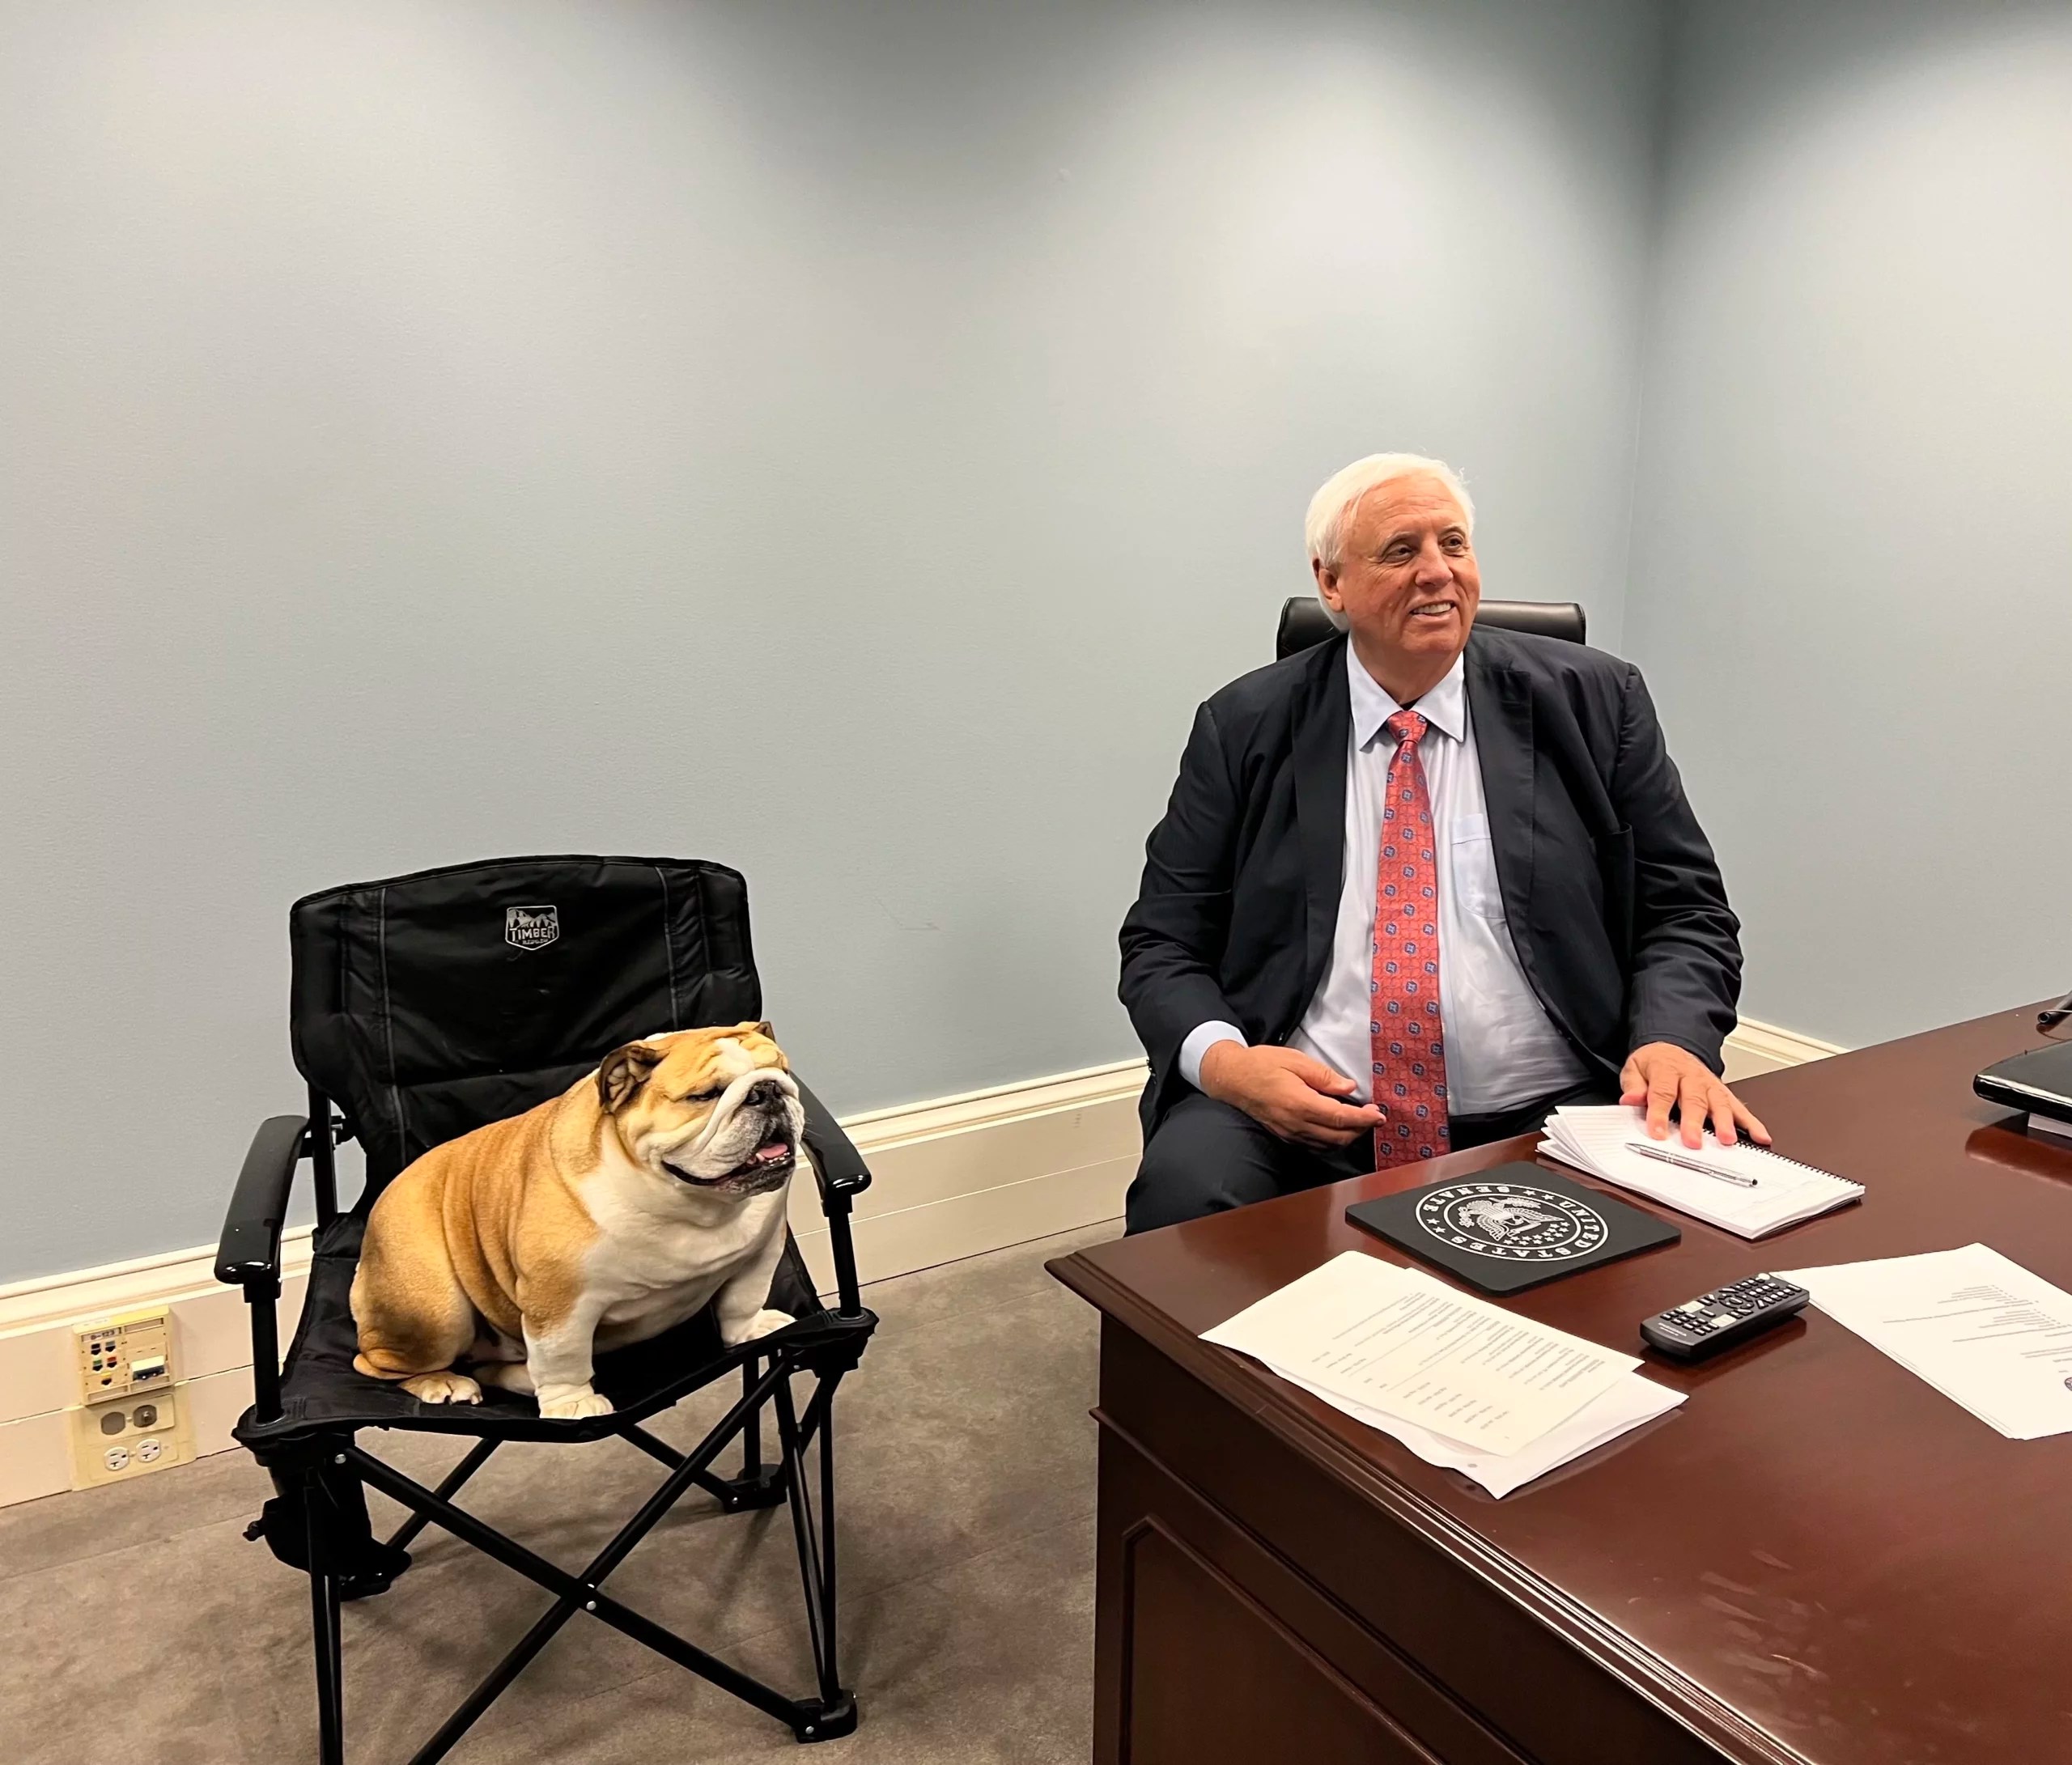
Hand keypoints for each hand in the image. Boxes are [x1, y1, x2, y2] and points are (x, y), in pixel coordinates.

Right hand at [1199, 1043, 1382, 1149]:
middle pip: (1338, 1137)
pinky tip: (1337, 1128)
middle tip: (1372, 1115)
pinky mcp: (1286, 1136)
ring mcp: (1290, 1133)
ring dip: (1348, 1136)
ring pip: (1328, 1145)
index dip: (1364, 1119)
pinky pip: (1315, 1145)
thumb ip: (1324, 1076)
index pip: (1340, 1118)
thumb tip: (1348, 1087)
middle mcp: (1296, 1124)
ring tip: (1359, 1121)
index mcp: (1300, 1103)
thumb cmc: (1261, 1065)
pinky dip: (1332, 1140)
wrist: (1232, 1079)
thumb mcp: (1295, 1061)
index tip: (1378, 1115)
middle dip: (1360, 1129)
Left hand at [1619, 1042, 1770, 1148]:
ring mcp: (1710, 1085)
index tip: (1658, 1133)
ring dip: (1724, 1122)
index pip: (1662, 1092)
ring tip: (1727, 1140)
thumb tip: (1630, 1100)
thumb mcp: (1635, 1068)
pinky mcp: (1723, 1093)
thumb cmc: (1655, 1063)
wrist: (1671, 1047)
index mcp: (1667, 1069)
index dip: (1659, 1114)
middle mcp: (1691, 1077)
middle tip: (1693, 1142)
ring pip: (1719, 1103)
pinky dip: (1751, 1122)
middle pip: (1693, 1100)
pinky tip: (1760, 1136)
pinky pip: (1739, 1107)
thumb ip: (1633, 1085)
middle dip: (1694, 1122)